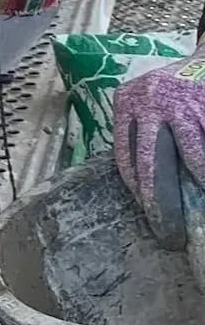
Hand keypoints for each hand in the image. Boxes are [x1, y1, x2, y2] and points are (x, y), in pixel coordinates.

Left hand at [115, 50, 204, 247]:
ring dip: (199, 187)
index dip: (139, 191)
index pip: (127, 157)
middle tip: (170, 234)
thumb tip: (145, 188)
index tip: (149, 217)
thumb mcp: (148, 102)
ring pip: (193, 161)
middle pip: (152, 165)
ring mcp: (185, 107)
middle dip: (161, 205)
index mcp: (128, 104)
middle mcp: (151, 104)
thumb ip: (142, 133)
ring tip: (201, 215)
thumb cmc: (176, 90)